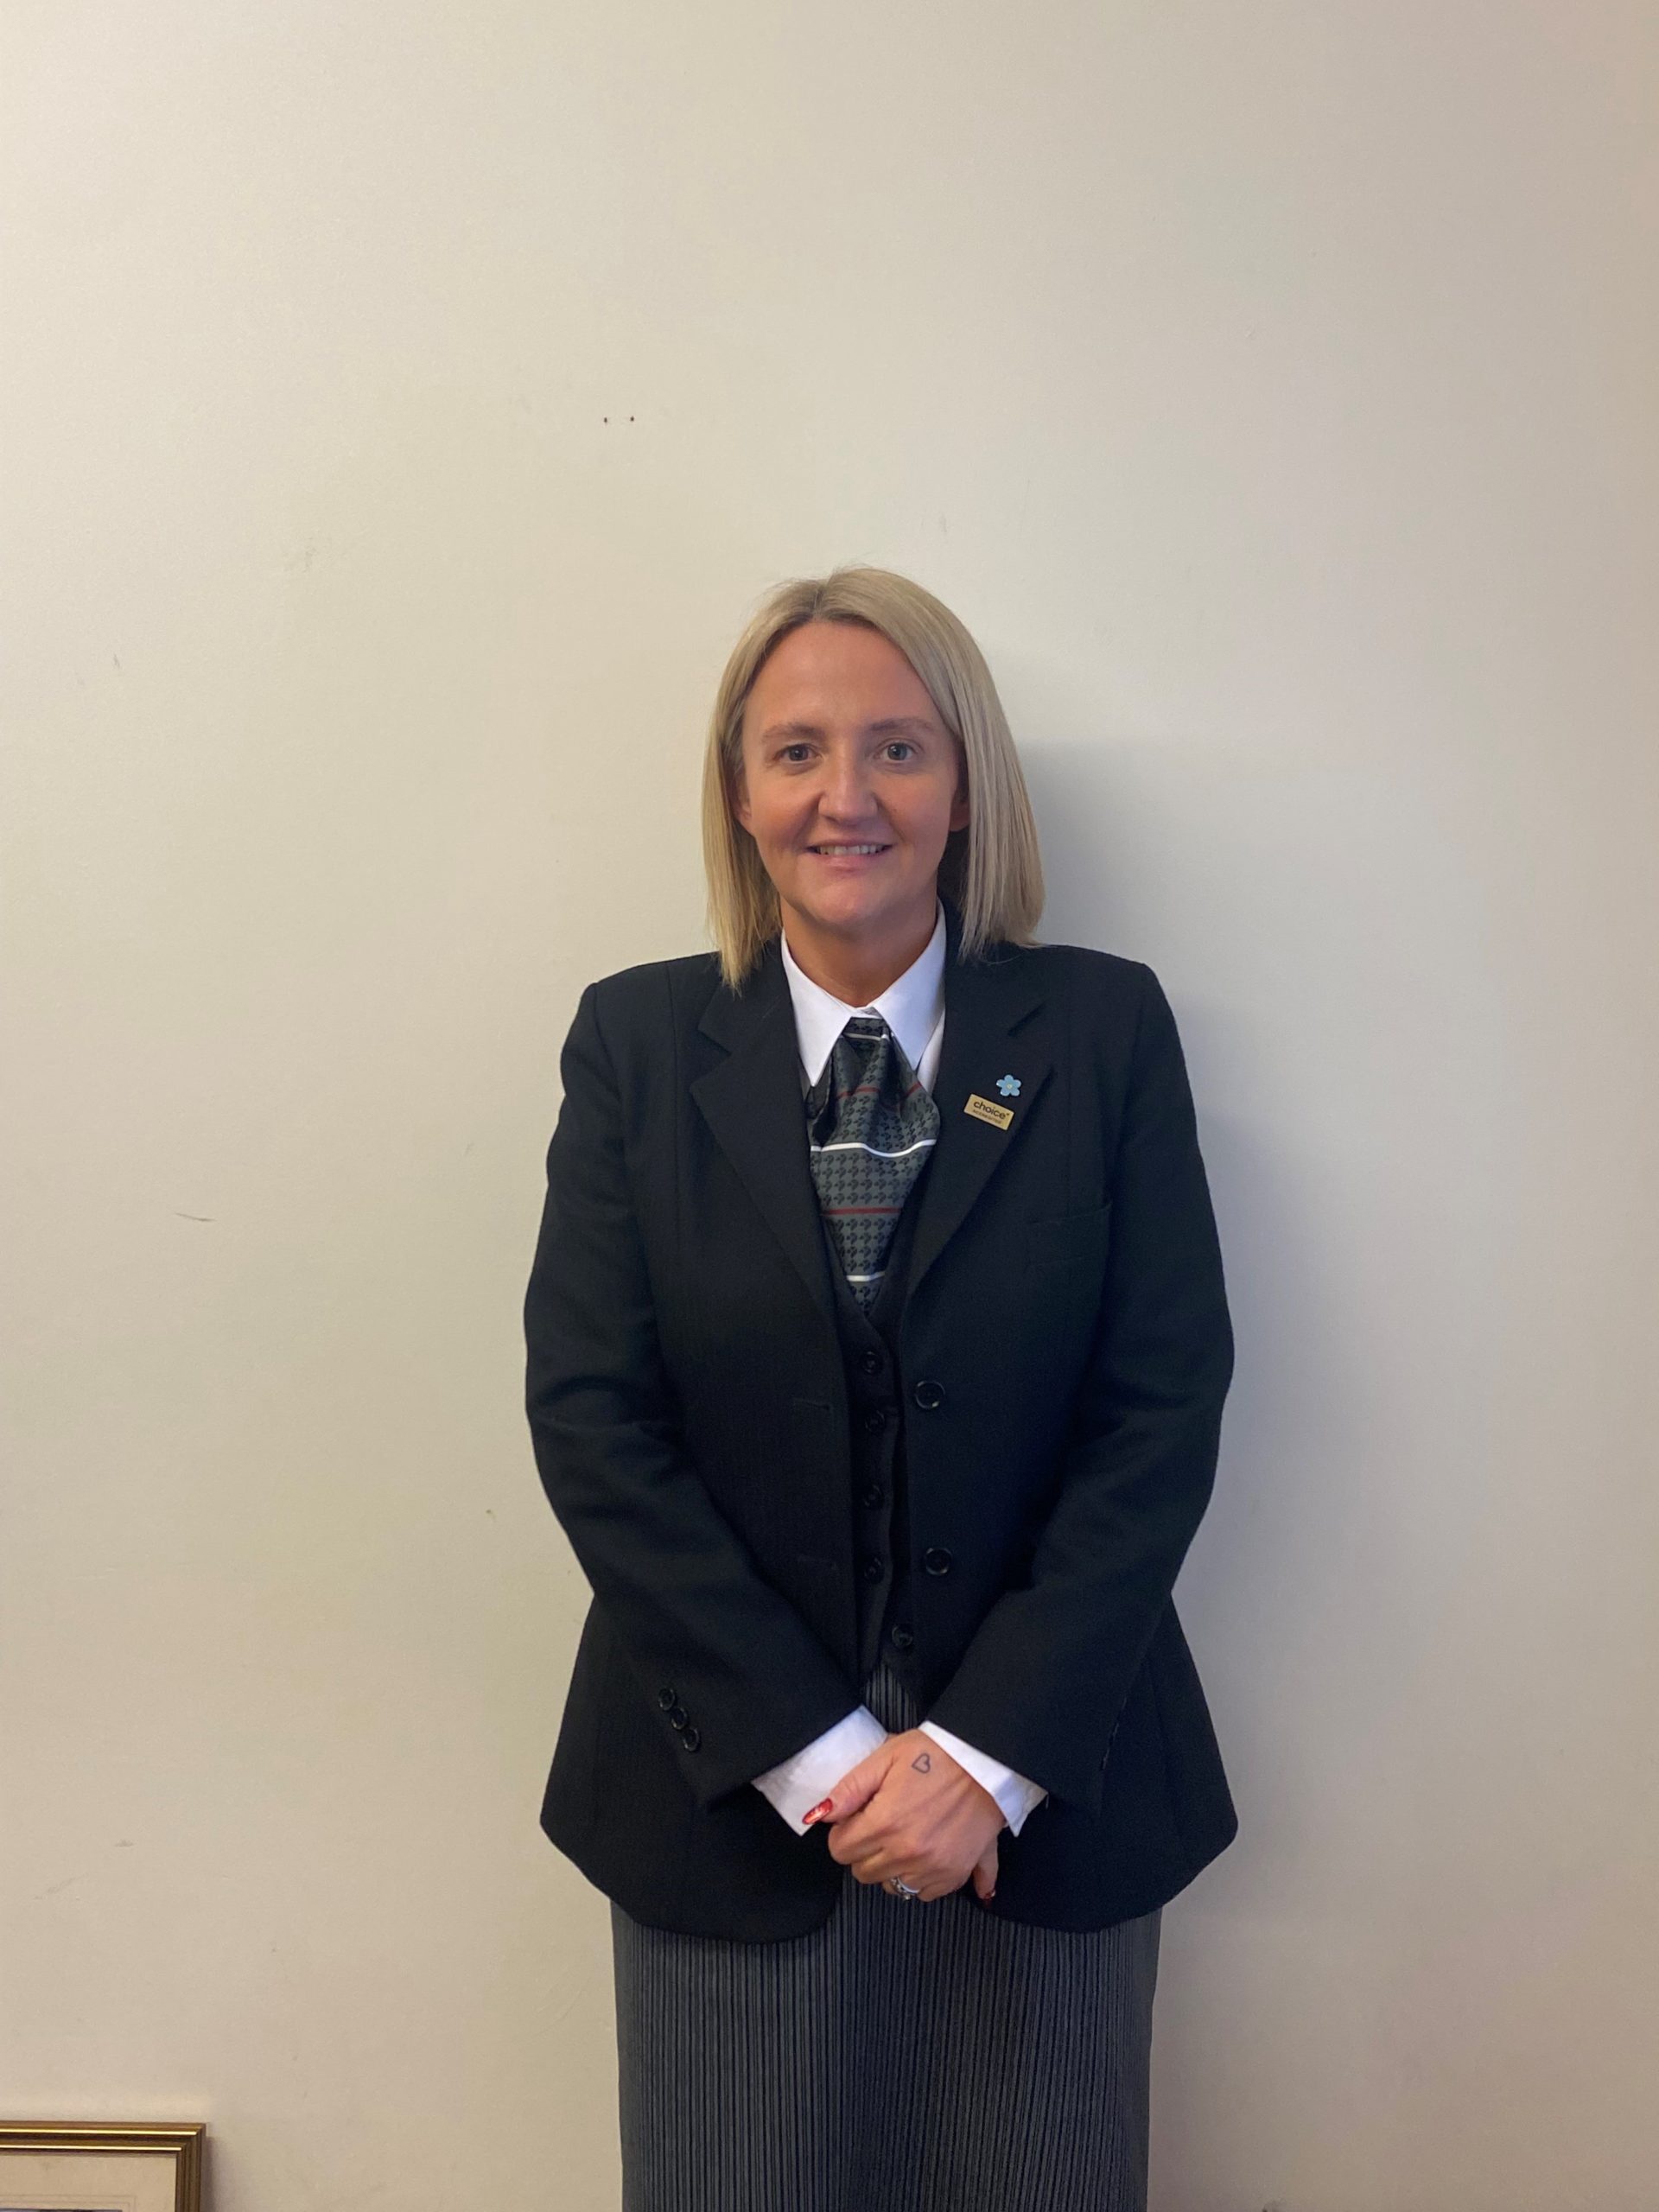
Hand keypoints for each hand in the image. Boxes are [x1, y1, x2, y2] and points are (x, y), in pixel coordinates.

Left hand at [803, 1728, 1002, 1902]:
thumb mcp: (886, 1757)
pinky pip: (925, 1893)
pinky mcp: (956, 1874)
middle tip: (882, 1824)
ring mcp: (933, 1868)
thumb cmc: (936, 1754)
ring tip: (905, 1837)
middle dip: (865, 1850)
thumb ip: (849, 1788)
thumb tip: (820, 1815)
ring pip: (893, 1887)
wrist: (988, 1761)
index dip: (844, 1832)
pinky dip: (922, 1878)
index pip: (840, 1850)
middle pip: (863, 1872)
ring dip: (892, 1867)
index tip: (858, 1818)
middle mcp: (907, 1852)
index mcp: (885, 1823)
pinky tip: (928, 1851)